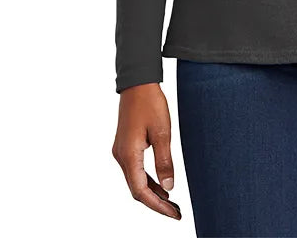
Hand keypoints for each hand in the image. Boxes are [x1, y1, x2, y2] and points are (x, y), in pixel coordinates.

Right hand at [112, 83, 182, 219]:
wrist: (138, 82)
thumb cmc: (150, 103)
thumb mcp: (162, 132)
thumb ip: (164, 161)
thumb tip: (169, 187)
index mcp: (129, 155)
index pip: (141, 191)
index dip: (157, 206)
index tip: (174, 214)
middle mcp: (121, 156)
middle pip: (136, 189)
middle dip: (156, 203)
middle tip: (175, 212)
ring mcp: (121, 151)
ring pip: (135, 180)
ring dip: (152, 192)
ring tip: (171, 202)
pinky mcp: (125, 146)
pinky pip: (135, 170)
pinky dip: (148, 180)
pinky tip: (161, 184)